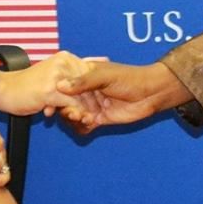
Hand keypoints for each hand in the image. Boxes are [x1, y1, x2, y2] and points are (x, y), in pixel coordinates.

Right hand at [0, 50, 97, 126]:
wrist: (2, 90)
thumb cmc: (26, 86)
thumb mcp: (52, 77)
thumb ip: (71, 79)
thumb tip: (93, 81)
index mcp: (65, 58)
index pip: (89, 74)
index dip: (94, 91)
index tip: (97, 105)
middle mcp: (63, 64)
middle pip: (87, 86)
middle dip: (92, 103)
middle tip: (93, 116)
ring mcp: (56, 77)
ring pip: (81, 97)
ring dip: (85, 111)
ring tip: (85, 120)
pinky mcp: (49, 91)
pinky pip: (71, 106)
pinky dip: (76, 115)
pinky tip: (75, 122)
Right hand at [60, 61, 192, 131]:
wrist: (151, 93)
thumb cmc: (129, 78)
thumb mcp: (104, 76)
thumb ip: (82, 82)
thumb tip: (59, 85)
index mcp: (84, 75)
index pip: (63, 83)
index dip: (55, 92)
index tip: (51, 101)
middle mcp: (85, 91)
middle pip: (65, 102)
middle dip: (65, 109)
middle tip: (72, 113)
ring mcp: (92, 105)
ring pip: (72, 115)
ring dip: (73, 119)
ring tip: (84, 118)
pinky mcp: (99, 119)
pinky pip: (83, 126)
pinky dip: (82, 128)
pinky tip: (89, 125)